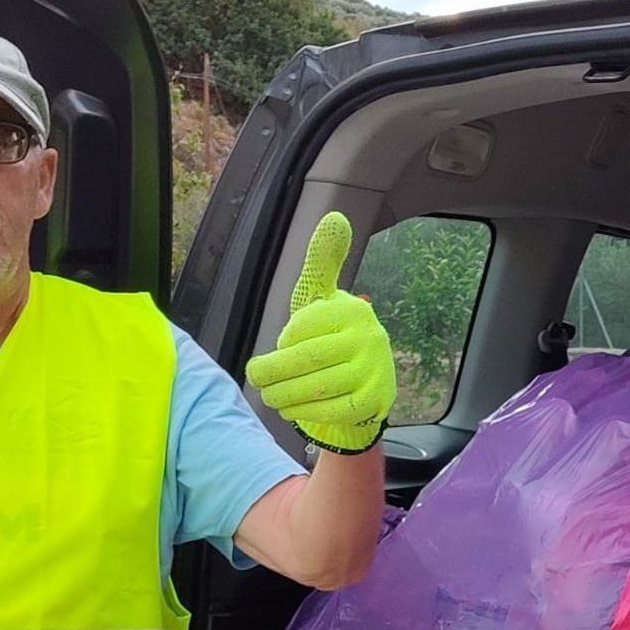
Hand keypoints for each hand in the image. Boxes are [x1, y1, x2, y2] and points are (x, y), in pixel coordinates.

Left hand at [245, 212, 394, 452]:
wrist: (368, 384)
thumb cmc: (334, 336)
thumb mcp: (323, 298)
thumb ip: (322, 261)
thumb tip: (335, 218)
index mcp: (353, 310)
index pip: (302, 325)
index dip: (284, 339)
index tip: (280, 344)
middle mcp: (368, 337)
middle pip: (305, 358)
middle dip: (273, 372)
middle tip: (257, 378)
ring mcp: (372, 372)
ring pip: (313, 386)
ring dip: (283, 394)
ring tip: (270, 395)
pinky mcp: (371, 402)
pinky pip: (328, 410)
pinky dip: (303, 411)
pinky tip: (291, 408)